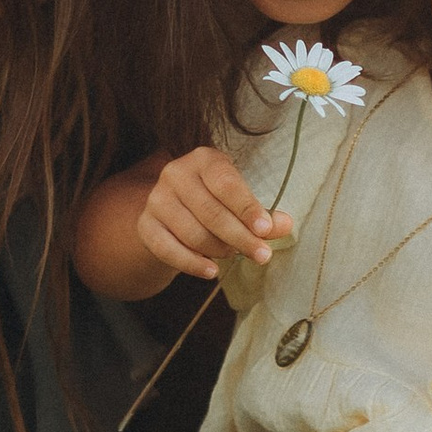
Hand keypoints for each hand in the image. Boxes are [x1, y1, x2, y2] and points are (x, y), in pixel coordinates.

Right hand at [138, 147, 296, 285]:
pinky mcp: (146, 225)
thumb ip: (263, 214)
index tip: (266, 230)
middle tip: (262, 255)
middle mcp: (176, 174)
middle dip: (241, 237)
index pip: (226, 184)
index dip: (247, 208)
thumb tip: (285, 225)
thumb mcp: (240, 200)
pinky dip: (193, 264)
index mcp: (203, 160)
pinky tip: (212, 271)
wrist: (174, 209)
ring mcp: (157, 199)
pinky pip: (169, 250)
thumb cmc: (216, 200)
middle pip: (211, 213)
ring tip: (234, 255)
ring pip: (193, 234)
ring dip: (219, 250)